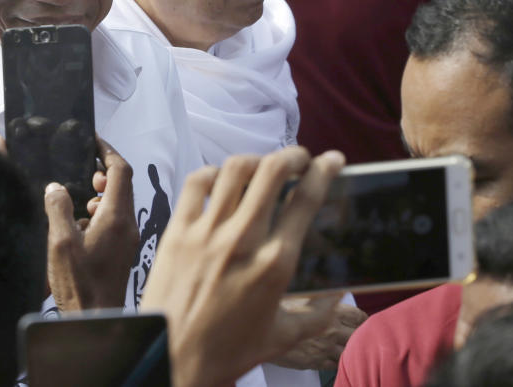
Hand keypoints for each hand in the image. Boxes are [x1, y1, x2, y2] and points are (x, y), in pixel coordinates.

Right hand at [44, 140, 137, 311]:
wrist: (95, 322)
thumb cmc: (80, 287)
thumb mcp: (60, 243)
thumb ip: (58, 209)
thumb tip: (55, 187)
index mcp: (116, 218)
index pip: (120, 170)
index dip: (106, 150)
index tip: (91, 140)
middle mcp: (128, 225)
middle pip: (122, 184)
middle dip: (103, 172)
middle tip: (83, 173)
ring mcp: (128, 240)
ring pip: (120, 203)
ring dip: (101, 194)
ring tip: (80, 200)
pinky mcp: (122, 252)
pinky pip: (116, 221)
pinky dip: (101, 213)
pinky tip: (81, 226)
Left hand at [142, 147, 345, 386]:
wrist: (171, 358)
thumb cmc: (227, 352)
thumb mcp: (283, 338)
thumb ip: (318, 316)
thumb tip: (341, 298)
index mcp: (275, 264)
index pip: (306, 200)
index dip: (325, 171)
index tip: (334, 160)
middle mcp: (243, 239)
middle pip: (273, 171)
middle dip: (293, 155)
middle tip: (300, 158)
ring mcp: (207, 231)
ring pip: (235, 170)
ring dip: (256, 159)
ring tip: (264, 165)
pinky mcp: (177, 230)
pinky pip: (196, 182)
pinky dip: (213, 172)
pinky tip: (221, 180)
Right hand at [272, 302, 367, 370]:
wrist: (258, 328)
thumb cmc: (278, 309)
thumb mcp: (304, 298)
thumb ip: (324, 300)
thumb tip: (340, 296)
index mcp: (330, 310)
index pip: (360, 317)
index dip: (362, 319)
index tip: (361, 321)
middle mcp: (331, 329)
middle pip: (358, 336)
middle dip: (359, 336)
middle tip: (354, 334)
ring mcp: (325, 348)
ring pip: (348, 353)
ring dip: (347, 350)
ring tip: (341, 345)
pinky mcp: (315, 362)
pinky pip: (334, 365)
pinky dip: (335, 361)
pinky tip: (329, 355)